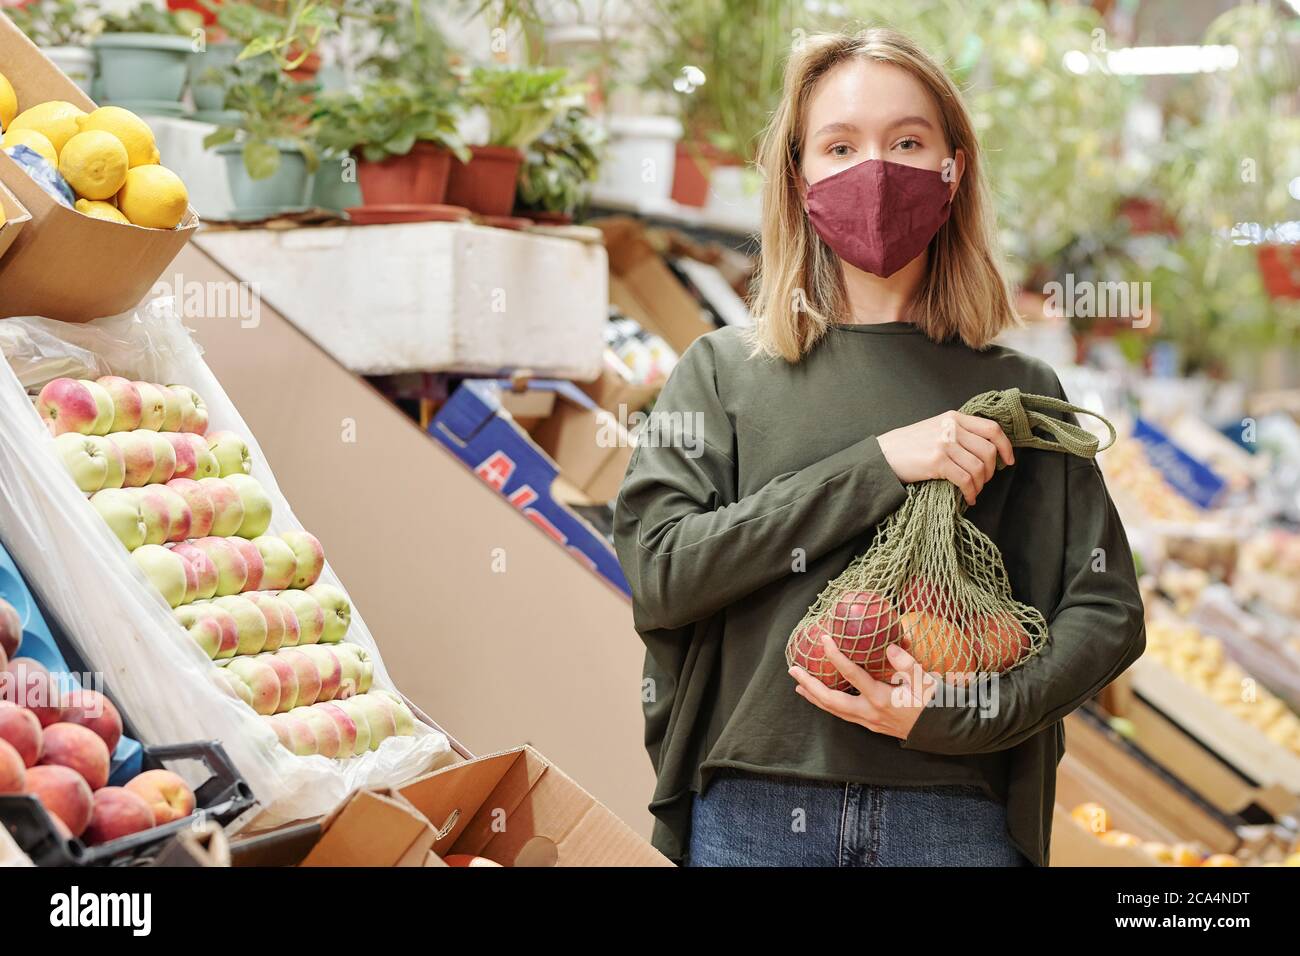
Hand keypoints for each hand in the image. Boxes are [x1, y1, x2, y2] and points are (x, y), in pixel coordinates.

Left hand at [789, 638, 937, 740]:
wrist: (944, 731)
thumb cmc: (936, 703)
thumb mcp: (925, 679)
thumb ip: (906, 663)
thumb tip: (889, 645)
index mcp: (882, 698)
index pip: (853, 675)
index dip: (836, 657)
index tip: (824, 640)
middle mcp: (871, 713)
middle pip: (831, 700)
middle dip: (810, 685)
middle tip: (793, 670)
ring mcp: (870, 722)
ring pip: (835, 711)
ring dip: (815, 697)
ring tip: (799, 685)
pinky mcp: (872, 726)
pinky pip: (844, 715)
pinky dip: (829, 706)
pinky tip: (822, 698)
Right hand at [877, 411, 1013, 505]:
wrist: (882, 454)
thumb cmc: (908, 445)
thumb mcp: (935, 428)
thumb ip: (957, 432)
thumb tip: (983, 449)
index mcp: (954, 417)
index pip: (991, 429)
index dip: (1005, 446)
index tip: (1008, 460)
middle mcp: (951, 428)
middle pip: (988, 451)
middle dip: (991, 471)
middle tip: (983, 481)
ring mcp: (945, 443)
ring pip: (979, 467)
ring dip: (980, 484)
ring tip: (973, 491)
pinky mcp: (937, 461)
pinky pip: (965, 479)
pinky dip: (970, 492)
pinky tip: (968, 497)